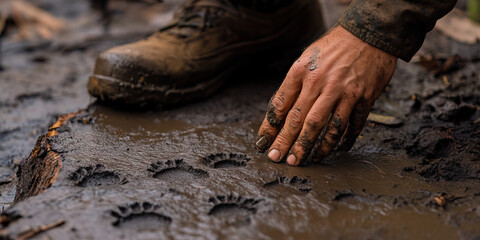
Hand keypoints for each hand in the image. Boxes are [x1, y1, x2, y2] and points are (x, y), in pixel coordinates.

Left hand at [255, 26, 396, 165]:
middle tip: (279, 159)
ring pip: (327, 128)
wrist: (369, 33)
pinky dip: (345, 140)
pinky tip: (338, 150)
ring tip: (307, 160)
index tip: (263, 143)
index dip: (270, 127)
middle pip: (301, 121)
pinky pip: (352, 125)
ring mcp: (344, 92)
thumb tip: (280, 114)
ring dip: (316, 148)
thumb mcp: (306, 58)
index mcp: (301, 71)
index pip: (280, 105)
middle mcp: (321, 82)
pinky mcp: (364, 98)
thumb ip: (294, 84)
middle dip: (288, 143)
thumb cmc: (333, 48)